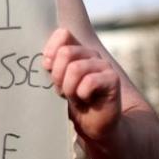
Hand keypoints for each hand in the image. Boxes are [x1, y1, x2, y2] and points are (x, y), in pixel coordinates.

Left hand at [42, 28, 121, 142]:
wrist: (93, 124)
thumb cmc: (73, 101)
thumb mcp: (57, 82)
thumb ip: (52, 66)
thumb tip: (46, 59)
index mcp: (76, 50)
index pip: (63, 34)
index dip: (51, 50)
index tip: (47, 67)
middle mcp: (90, 54)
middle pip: (65, 53)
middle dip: (58, 76)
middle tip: (63, 90)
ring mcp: (103, 65)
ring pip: (75, 68)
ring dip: (69, 88)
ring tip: (74, 96)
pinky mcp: (112, 79)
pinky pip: (89, 81)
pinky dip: (82, 94)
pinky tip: (86, 99)